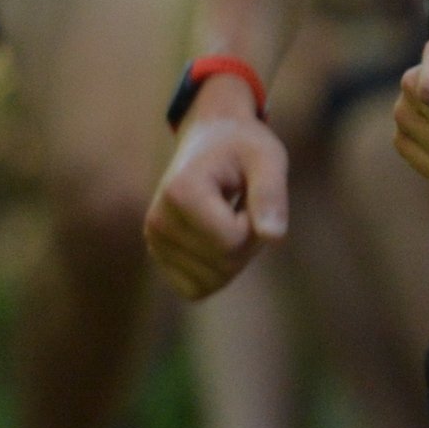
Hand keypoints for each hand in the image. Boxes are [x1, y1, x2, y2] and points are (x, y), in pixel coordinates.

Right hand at [147, 111, 286, 300]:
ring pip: (213, 281)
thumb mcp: (267, 159)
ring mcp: (155, 241)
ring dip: (236, 255)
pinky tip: (218, 237)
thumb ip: (271, 195)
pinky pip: (197, 288)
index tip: (251, 193)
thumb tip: (273, 238)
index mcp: (181, 193)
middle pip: (224, 264)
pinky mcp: (159, 255)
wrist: (211, 138)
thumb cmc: (243, 147)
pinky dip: (218, 271)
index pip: (233, 242)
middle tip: (245, 205)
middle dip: (249, 241)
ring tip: (230, 216)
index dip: (257, 224)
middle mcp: (158, 221)